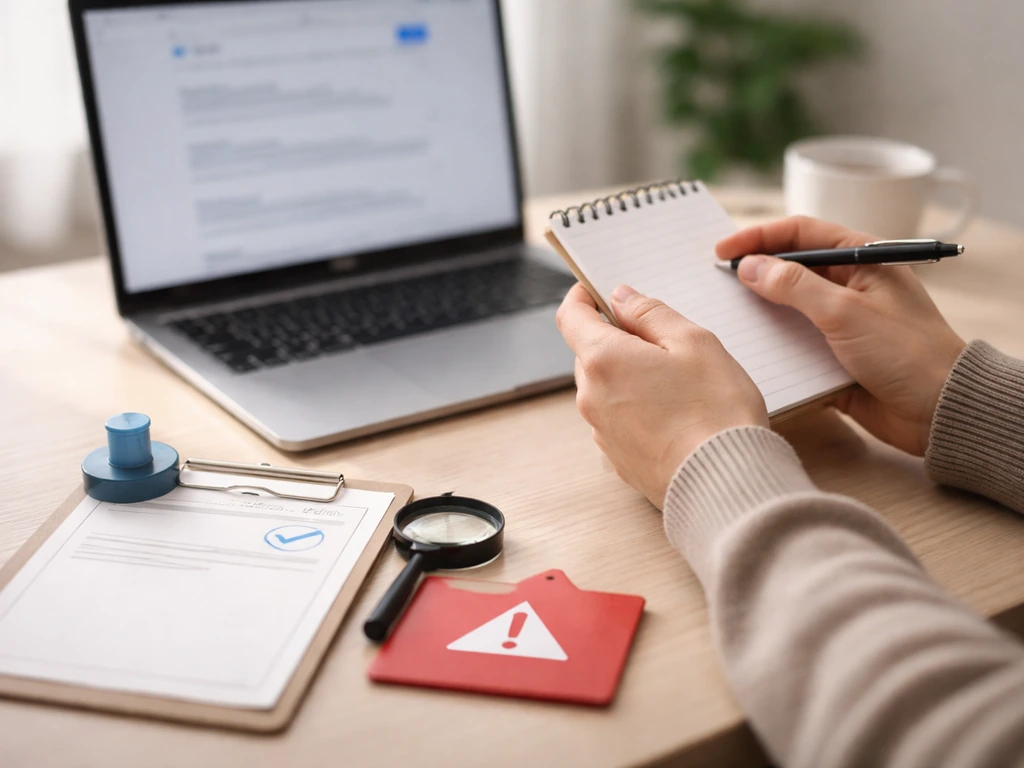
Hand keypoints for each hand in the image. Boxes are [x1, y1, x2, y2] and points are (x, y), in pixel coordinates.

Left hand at [556, 283, 768, 507]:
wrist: (725, 484)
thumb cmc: (716, 411)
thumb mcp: (694, 342)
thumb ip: (651, 313)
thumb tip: (621, 298)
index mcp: (603, 360)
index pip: (570, 317)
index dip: (581, 298)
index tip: (595, 290)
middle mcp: (591, 398)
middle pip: (590, 353)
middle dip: (617, 340)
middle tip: (661, 340)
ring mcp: (602, 432)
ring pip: (605, 388)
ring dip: (628, 377)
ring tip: (676, 384)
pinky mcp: (617, 459)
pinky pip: (618, 420)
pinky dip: (636, 409)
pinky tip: (674, 415)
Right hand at [716, 216, 965, 456]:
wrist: (940, 412)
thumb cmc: (908, 353)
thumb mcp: (845, 312)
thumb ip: (794, 286)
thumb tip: (751, 267)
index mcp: (862, 260)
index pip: (801, 233)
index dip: (758, 237)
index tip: (722, 252)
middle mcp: (850, 286)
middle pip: (791, 268)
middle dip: (754, 273)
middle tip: (715, 282)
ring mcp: (841, 322)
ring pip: (788, 309)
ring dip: (759, 313)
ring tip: (725, 316)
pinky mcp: (834, 356)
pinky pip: (794, 345)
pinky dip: (772, 347)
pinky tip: (749, 351)